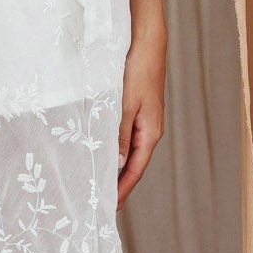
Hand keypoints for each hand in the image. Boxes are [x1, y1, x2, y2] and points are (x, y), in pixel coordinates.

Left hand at [117, 15, 164, 205]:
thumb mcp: (125, 106)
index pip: (135, 170)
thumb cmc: (137, 72)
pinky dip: (117, 151)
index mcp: (150, 133)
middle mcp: (150, 130)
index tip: (110, 208)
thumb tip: (117, 164)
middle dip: (120, 185)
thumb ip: (120, 136)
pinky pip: (127, 138)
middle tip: (103, 203)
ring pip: (130, 152)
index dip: (123, 190)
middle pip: (133, 165)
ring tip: (102, 185)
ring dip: (117, 169)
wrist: (147, 44)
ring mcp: (145, 121)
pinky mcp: (138, 112)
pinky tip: (106, 154)